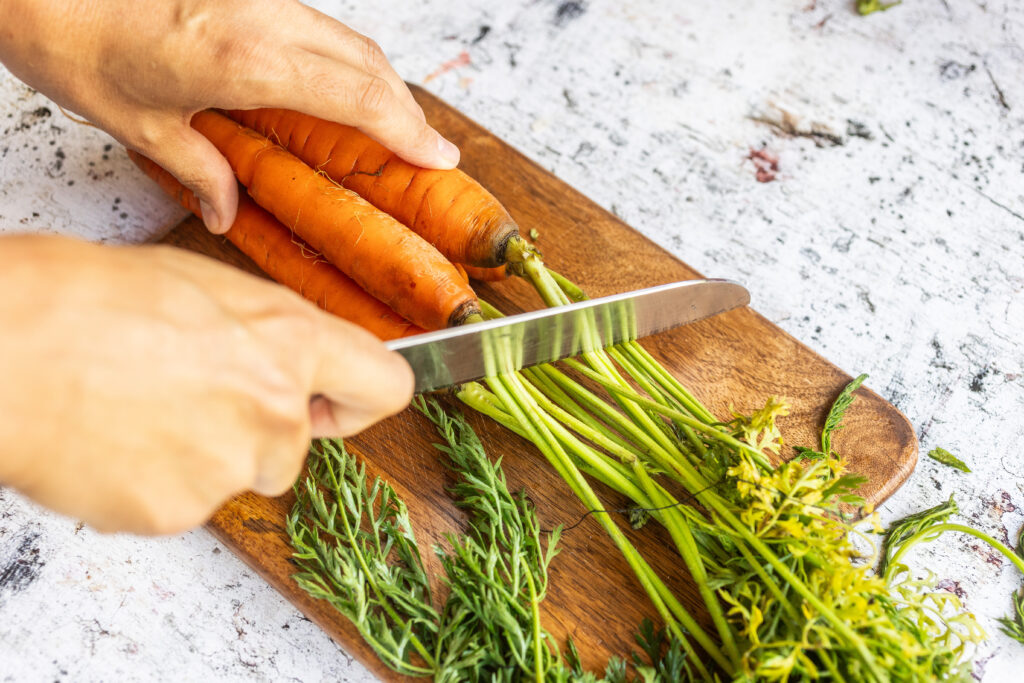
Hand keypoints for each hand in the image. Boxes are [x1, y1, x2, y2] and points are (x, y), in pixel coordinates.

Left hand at [0, 0, 458, 232]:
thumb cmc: (76, 42)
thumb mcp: (140, 125)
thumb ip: (201, 171)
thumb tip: (229, 213)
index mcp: (244, 59)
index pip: (356, 94)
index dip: (406, 128)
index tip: (437, 156)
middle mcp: (264, 18)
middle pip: (367, 62)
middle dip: (406, 109)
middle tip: (428, 150)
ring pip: (349, 39)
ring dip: (380, 84)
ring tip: (395, 127)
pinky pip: (320, 26)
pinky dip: (346, 61)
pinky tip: (342, 89)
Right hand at [0, 235, 413, 533]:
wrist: (10, 346)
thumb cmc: (89, 300)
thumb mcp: (205, 287)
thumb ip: (267, 334)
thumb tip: (285, 357)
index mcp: (290, 342)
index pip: (386, 385)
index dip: (360, 398)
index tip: (338, 402)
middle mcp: (276, 410)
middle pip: (295, 446)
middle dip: (252, 430)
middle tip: (186, 394)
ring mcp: (229, 467)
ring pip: (236, 474)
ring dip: (201, 455)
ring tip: (138, 408)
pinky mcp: (179, 512)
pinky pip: (184, 504)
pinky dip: (155, 483)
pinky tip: (116, 443)